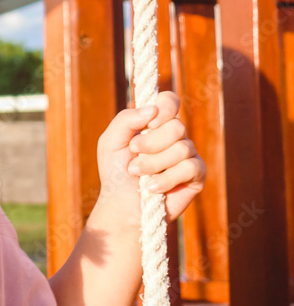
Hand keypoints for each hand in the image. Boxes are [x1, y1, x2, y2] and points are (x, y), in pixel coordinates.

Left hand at [94, 91, 205, 225]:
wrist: (122, 206)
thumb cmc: (115, 173)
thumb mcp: (110, 142)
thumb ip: (126, 119)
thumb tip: (152, 108)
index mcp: (155, 124)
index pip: (170, 101)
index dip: (165, 107)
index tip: (150, 122)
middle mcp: (174, 136)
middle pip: (176, 126)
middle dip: (150, 143)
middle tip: (133, 153)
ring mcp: (188, 155)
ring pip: (182, 147)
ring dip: (154, 163)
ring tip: (138, 174)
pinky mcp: (197, 175)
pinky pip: (190, 168)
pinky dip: (166, 179)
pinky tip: (152, 188)